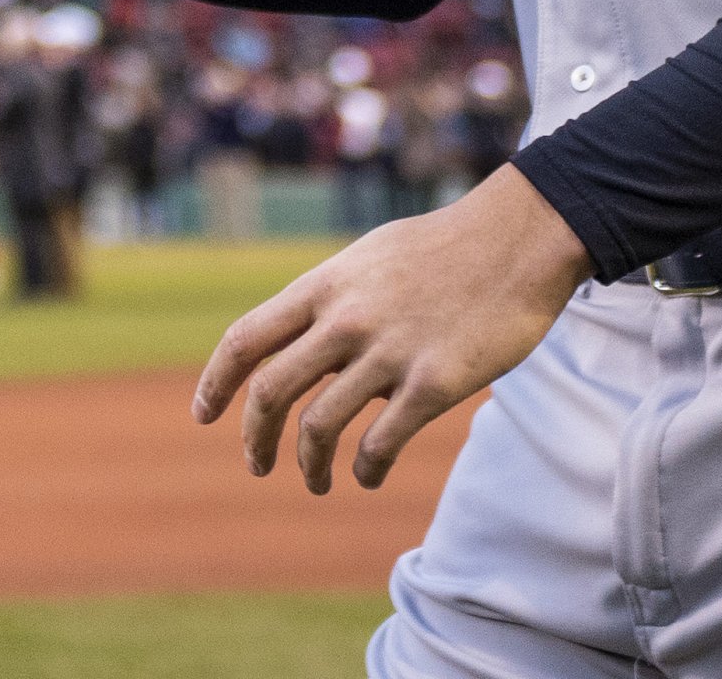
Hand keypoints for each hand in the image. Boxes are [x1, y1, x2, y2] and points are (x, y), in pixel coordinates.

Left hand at [191, 164, 593, 493]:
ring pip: (319, 427)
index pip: (245, 339)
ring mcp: (388, 353)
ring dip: (308, 466)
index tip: (204, 415)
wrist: (517, 240)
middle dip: (254, 439)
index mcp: (324, 286)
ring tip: (314, 482)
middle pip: (270, 393)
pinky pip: (380, 444)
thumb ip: (331, 299)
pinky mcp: (434, 384)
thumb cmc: (444, 248)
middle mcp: (345, 320)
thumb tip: (302, 342)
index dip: (216, 383)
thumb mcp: (368, 258)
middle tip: (256, 464)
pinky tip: (367, 474)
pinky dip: (365, 469)